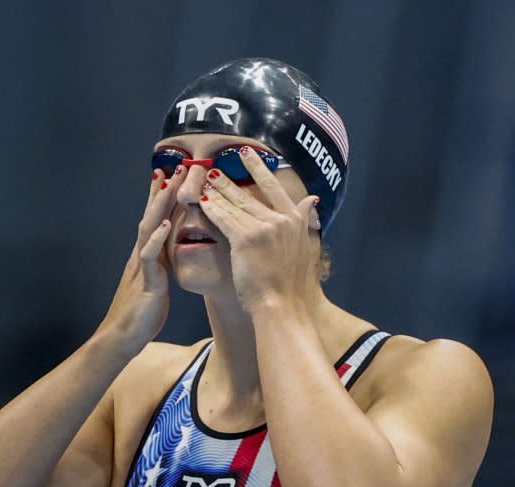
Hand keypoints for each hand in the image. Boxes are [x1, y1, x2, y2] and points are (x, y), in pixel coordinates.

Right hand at [98, 166, 185, 346]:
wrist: (123, 337)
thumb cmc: (141, 313)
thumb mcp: (157, 282)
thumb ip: (161, 264)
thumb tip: (170, 250)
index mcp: (148, 256)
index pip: (154, 220)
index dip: (161, 198)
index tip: (171, 175)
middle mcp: (142, 255)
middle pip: (151, 217)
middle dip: (163, 192)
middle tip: (174, 168)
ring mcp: (142, 267)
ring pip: (148, 229)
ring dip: (159, 206)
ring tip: (169, 186)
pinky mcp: (146, 282)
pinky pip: (149, 257)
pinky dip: (156, 239)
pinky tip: (164, 225)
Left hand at [198, 146, 318, 311]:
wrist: (283, 305)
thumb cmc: (290, 284)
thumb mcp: (305, 247)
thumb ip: (305, 221)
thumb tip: (313, 199)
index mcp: (295, 221)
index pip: (274, 188)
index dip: (258, 169)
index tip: (247, 154)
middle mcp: (281, 220)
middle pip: (249, 194)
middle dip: (228, 180)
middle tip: (214, 166)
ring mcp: (263, 228)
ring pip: (234, 205)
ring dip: (216, 191)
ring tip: (202, 180)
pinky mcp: (246, 239)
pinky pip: (224, 219)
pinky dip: (211, 209)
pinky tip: (201, 200)